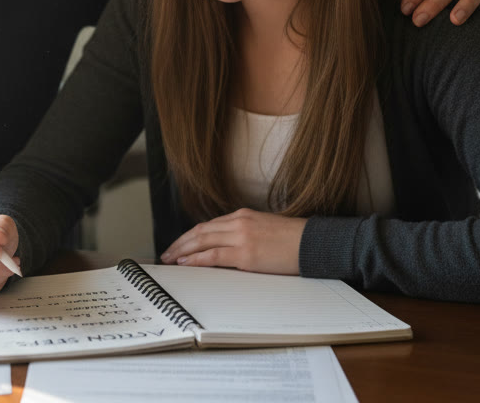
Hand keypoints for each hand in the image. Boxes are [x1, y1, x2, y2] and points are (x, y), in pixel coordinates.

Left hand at [160, 208, 305, 274]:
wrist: (313, 243)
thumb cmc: (294, 240)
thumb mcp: (264, 229)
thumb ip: (245, 233)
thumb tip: (227, 246)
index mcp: (243, 215)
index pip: (208, 225)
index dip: (190, 236)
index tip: (178, 244)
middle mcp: (239, 222)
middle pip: (200, 231)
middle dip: (180, 243)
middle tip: (166, 253)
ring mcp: (242, 237)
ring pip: (202, 241)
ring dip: (182, 251)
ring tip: (170, 259)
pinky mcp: (246, 254)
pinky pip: (214, 255)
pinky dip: (196, 259)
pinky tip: (185, 263)